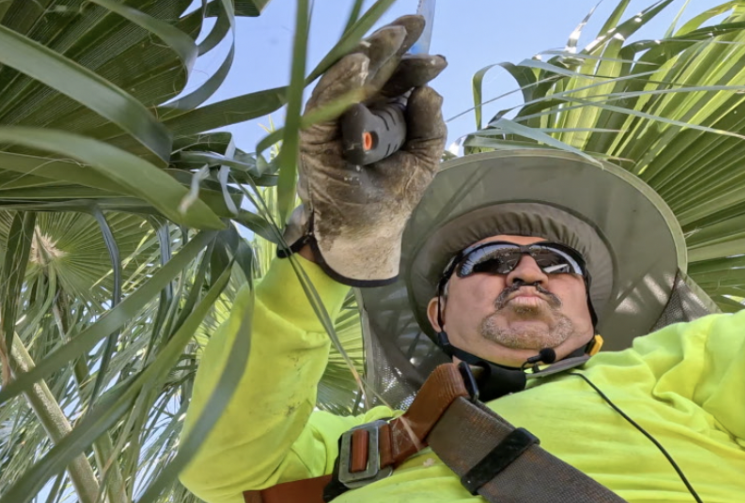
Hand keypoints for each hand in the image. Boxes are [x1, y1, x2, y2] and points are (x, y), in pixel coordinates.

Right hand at [288, 16, 447, 284]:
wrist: (371, 235)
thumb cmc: (393, 196)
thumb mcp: (423, 157)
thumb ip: (430, 125)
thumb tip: (428, 92)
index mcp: (376, 111)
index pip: (391, 77)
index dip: (409, 57)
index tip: (431, 43)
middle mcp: (350, 113)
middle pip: (367, 70)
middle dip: (387, 44)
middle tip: (411, 26)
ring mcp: (329, 125)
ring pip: (343, 81)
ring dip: (363, 56)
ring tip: (386, 41)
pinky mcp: (313, 140)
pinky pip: (324, 106)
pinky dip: (339, 84)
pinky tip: (360, 64)